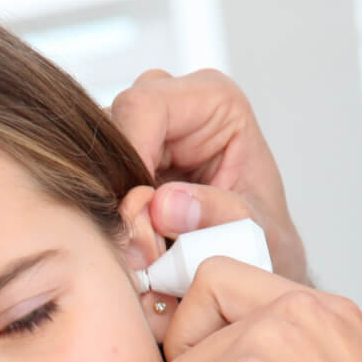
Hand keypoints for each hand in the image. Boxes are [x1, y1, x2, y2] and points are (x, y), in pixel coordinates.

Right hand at [110, 68, 307, 283]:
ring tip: (148, 249)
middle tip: (142, 242)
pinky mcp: (126, 161)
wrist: (260, 261)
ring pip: (96, 155)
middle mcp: (174, 105)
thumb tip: (163, 205)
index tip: (135, 212)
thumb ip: (217, 215)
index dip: (130, 155)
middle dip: (120, 187)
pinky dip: (111, 215)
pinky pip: (96, 180)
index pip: (146, 106)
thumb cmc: (266, 240)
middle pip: (111, 126)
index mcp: (215, 100)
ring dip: (113, 205)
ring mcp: (145, 131)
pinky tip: (137, 242)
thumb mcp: (256, 234)